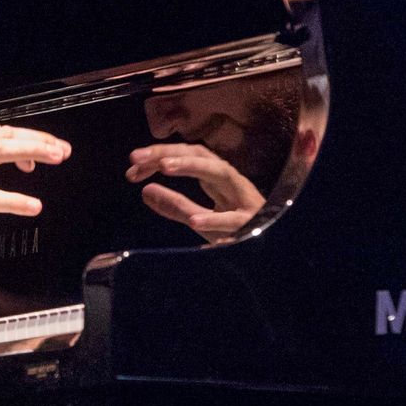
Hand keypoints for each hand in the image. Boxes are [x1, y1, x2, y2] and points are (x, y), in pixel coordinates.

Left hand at [126, 143, 263, 242]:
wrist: (274, 254)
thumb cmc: (239, 232)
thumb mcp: (202, 219)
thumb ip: (176, 206)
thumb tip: (145, 191)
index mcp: (219, 180)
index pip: (187, 156)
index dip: (159, 156)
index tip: (132, 166)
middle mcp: (232, 183)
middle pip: (201, 154)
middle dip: (169, 151)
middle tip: (137, 156)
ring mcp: (246, 200)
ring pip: (222, 173)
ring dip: (192, 167)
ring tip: (164, 167)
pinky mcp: (255, 224)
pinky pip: (235, 220)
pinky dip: (216, 219)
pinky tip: (196, 221)